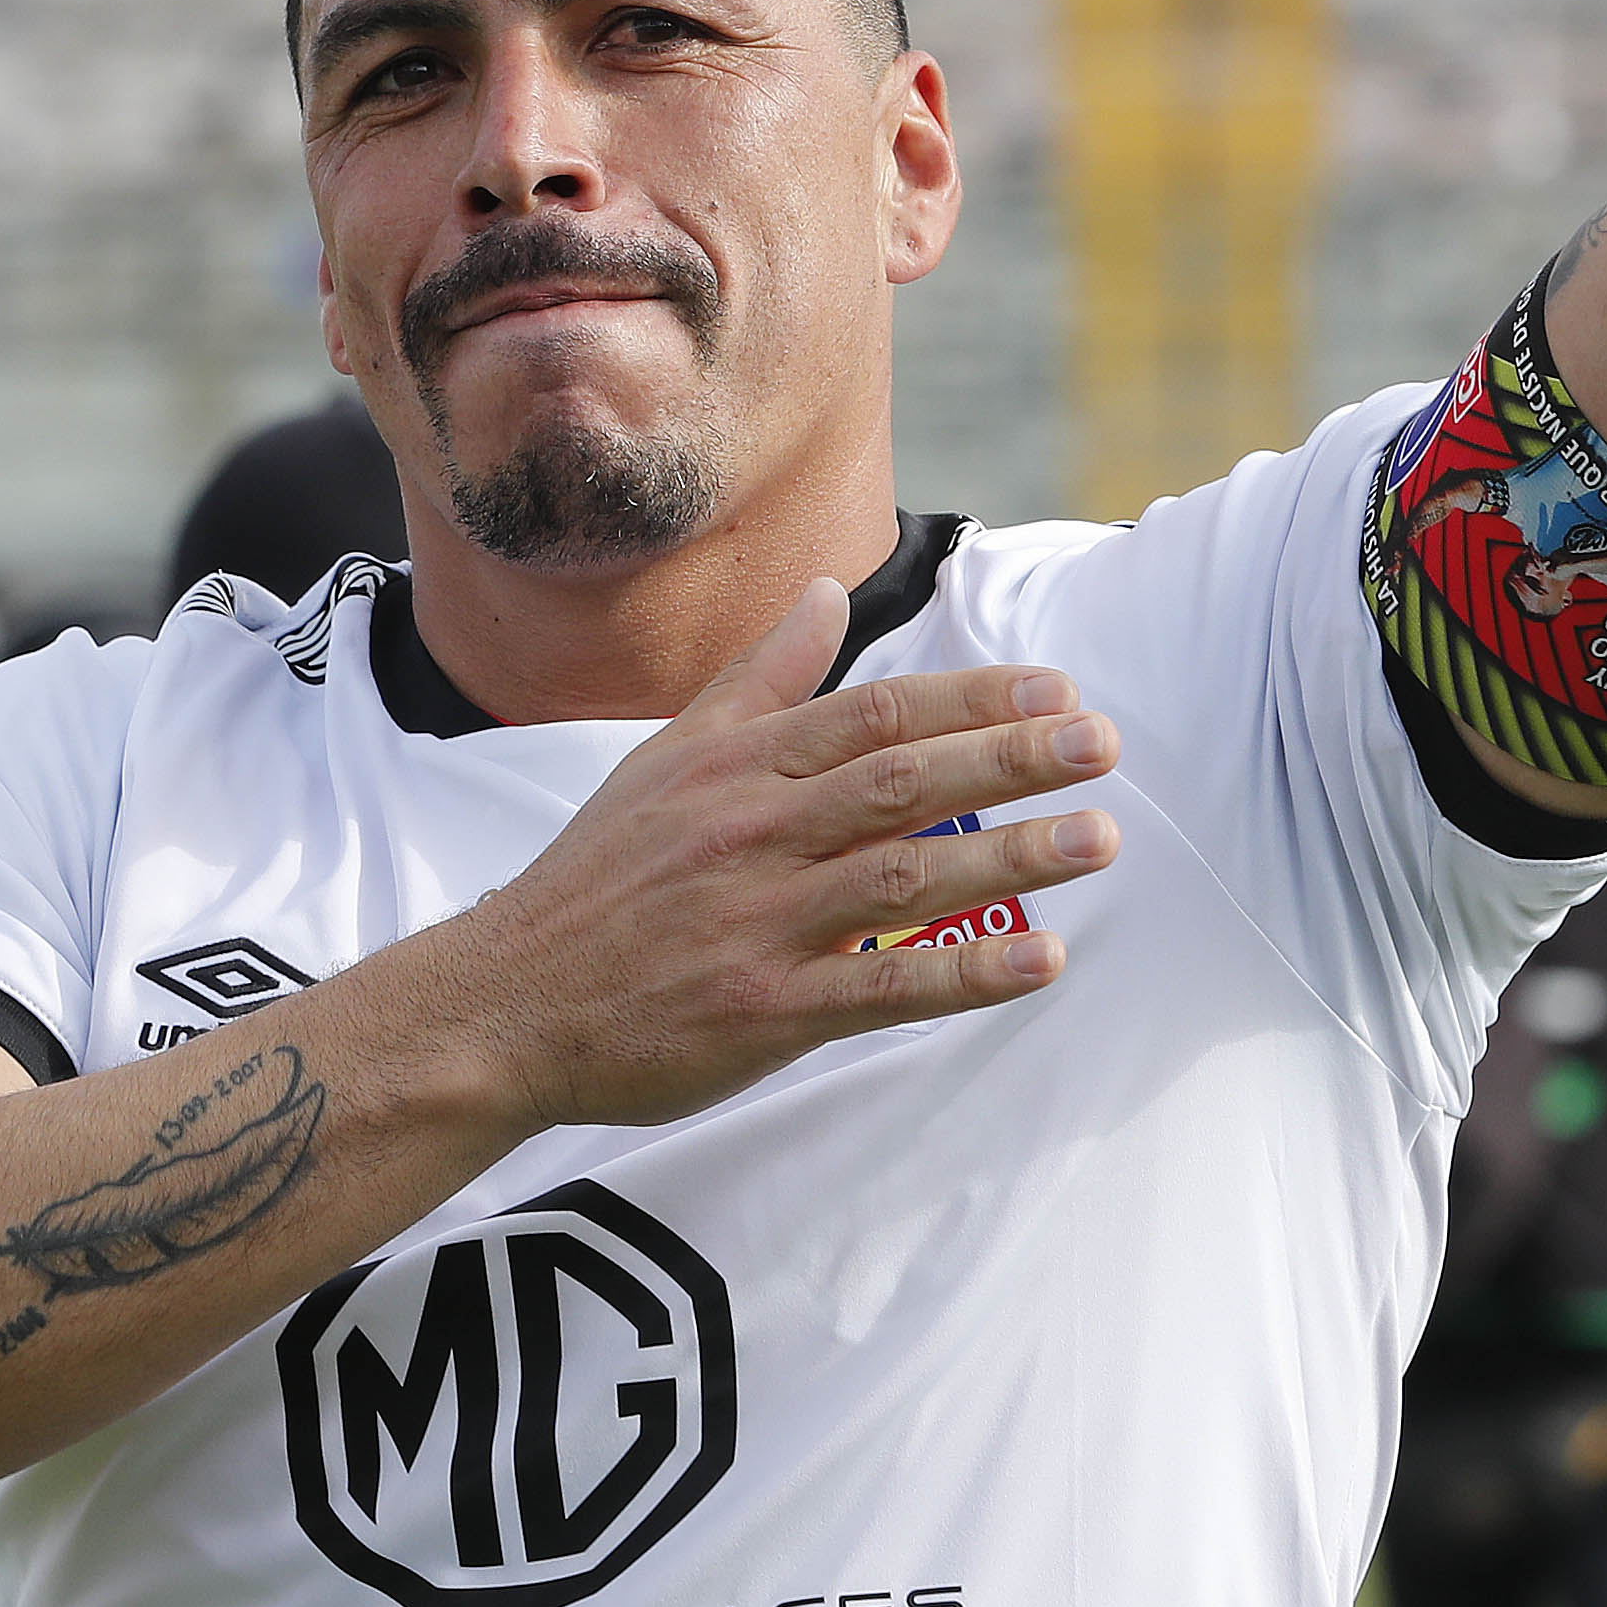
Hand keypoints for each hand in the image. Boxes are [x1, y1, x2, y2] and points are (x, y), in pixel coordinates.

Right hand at [392, 579, 1119, 1135]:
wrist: (503, 1002)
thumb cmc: (596, 880)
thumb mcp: (665, 759)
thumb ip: (757, 679)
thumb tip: (825, 594)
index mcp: (736, 765)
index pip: (876, 714)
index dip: (974, 700)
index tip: (1058, 689)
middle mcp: (752, 831)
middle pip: (902, 781)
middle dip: (1011, 760)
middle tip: (1103, 744)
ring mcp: (757, 922)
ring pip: (903, 877)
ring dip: (1010, 856)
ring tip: (1100, 839)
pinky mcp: (761, 1011)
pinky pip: (881, 990)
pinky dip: (965, 975)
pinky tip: (1040, 961)